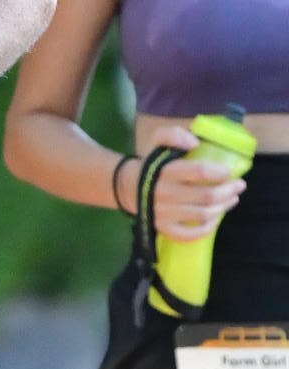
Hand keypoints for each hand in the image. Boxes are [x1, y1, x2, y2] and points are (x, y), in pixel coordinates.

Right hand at [138, 125, 247, 240]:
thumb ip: (174, 134)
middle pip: (206, 196)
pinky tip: (215, 219)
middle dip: (228, 191)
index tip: (230, 171)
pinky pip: (190, 234)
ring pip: (203, 214)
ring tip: (232, 199)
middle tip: (239, 186)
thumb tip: (195, 143)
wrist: (128, 187)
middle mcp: (164, 193)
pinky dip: (207, 228)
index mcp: (165, 170)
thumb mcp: (158, 140)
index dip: (220, 172)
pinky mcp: (163, 228)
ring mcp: (164, 214)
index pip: (199, 171)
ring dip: (223, 207)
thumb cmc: (153, 163)